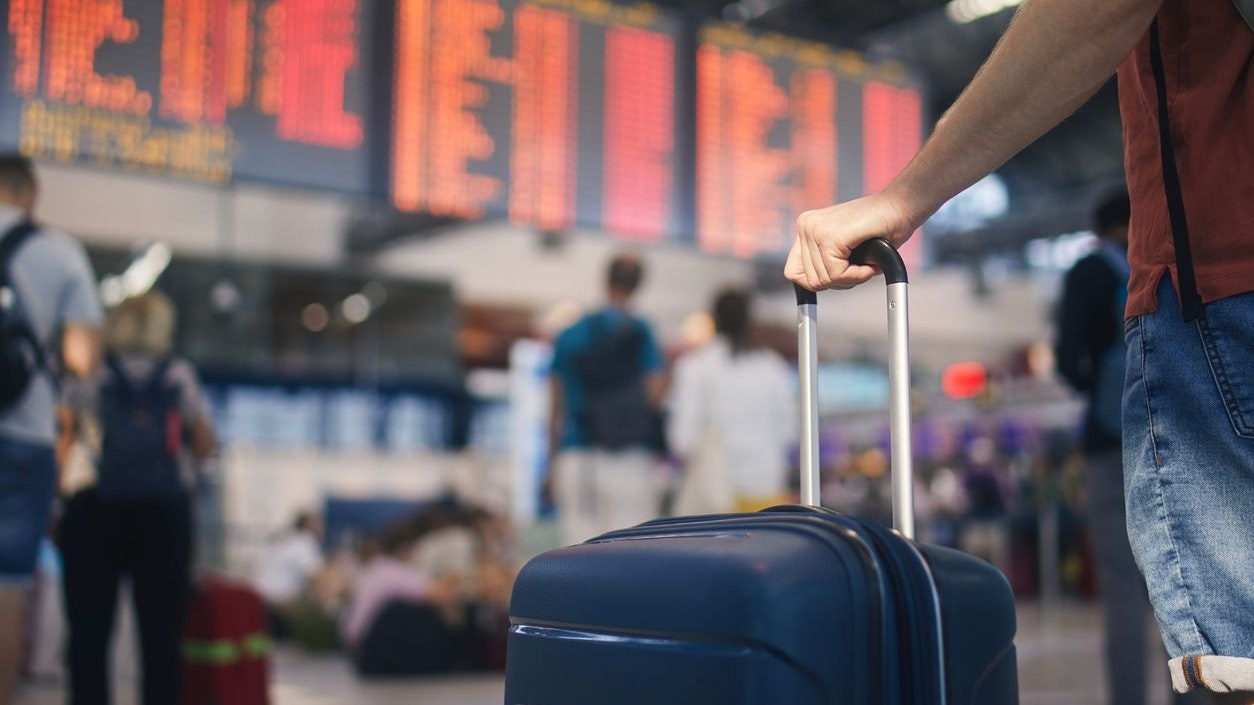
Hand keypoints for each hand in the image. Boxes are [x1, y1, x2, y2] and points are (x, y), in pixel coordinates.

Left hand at [786, 190, 921, 290]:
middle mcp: (806, 226)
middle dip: (839, 282)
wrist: (903, 205)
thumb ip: (825, 262)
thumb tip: (811, 286)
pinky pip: (837, 275)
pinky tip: (870, 265)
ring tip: (867, 263)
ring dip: (851, 279)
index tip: (840, 276)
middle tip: (861, 269)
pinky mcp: (830, 236)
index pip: (794, 273)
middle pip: (810, 280)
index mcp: (806, 227)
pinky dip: (857, 276)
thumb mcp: (843, 248)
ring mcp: (815, 230)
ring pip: (824, 280)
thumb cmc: (881, 226)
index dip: (818, 282)